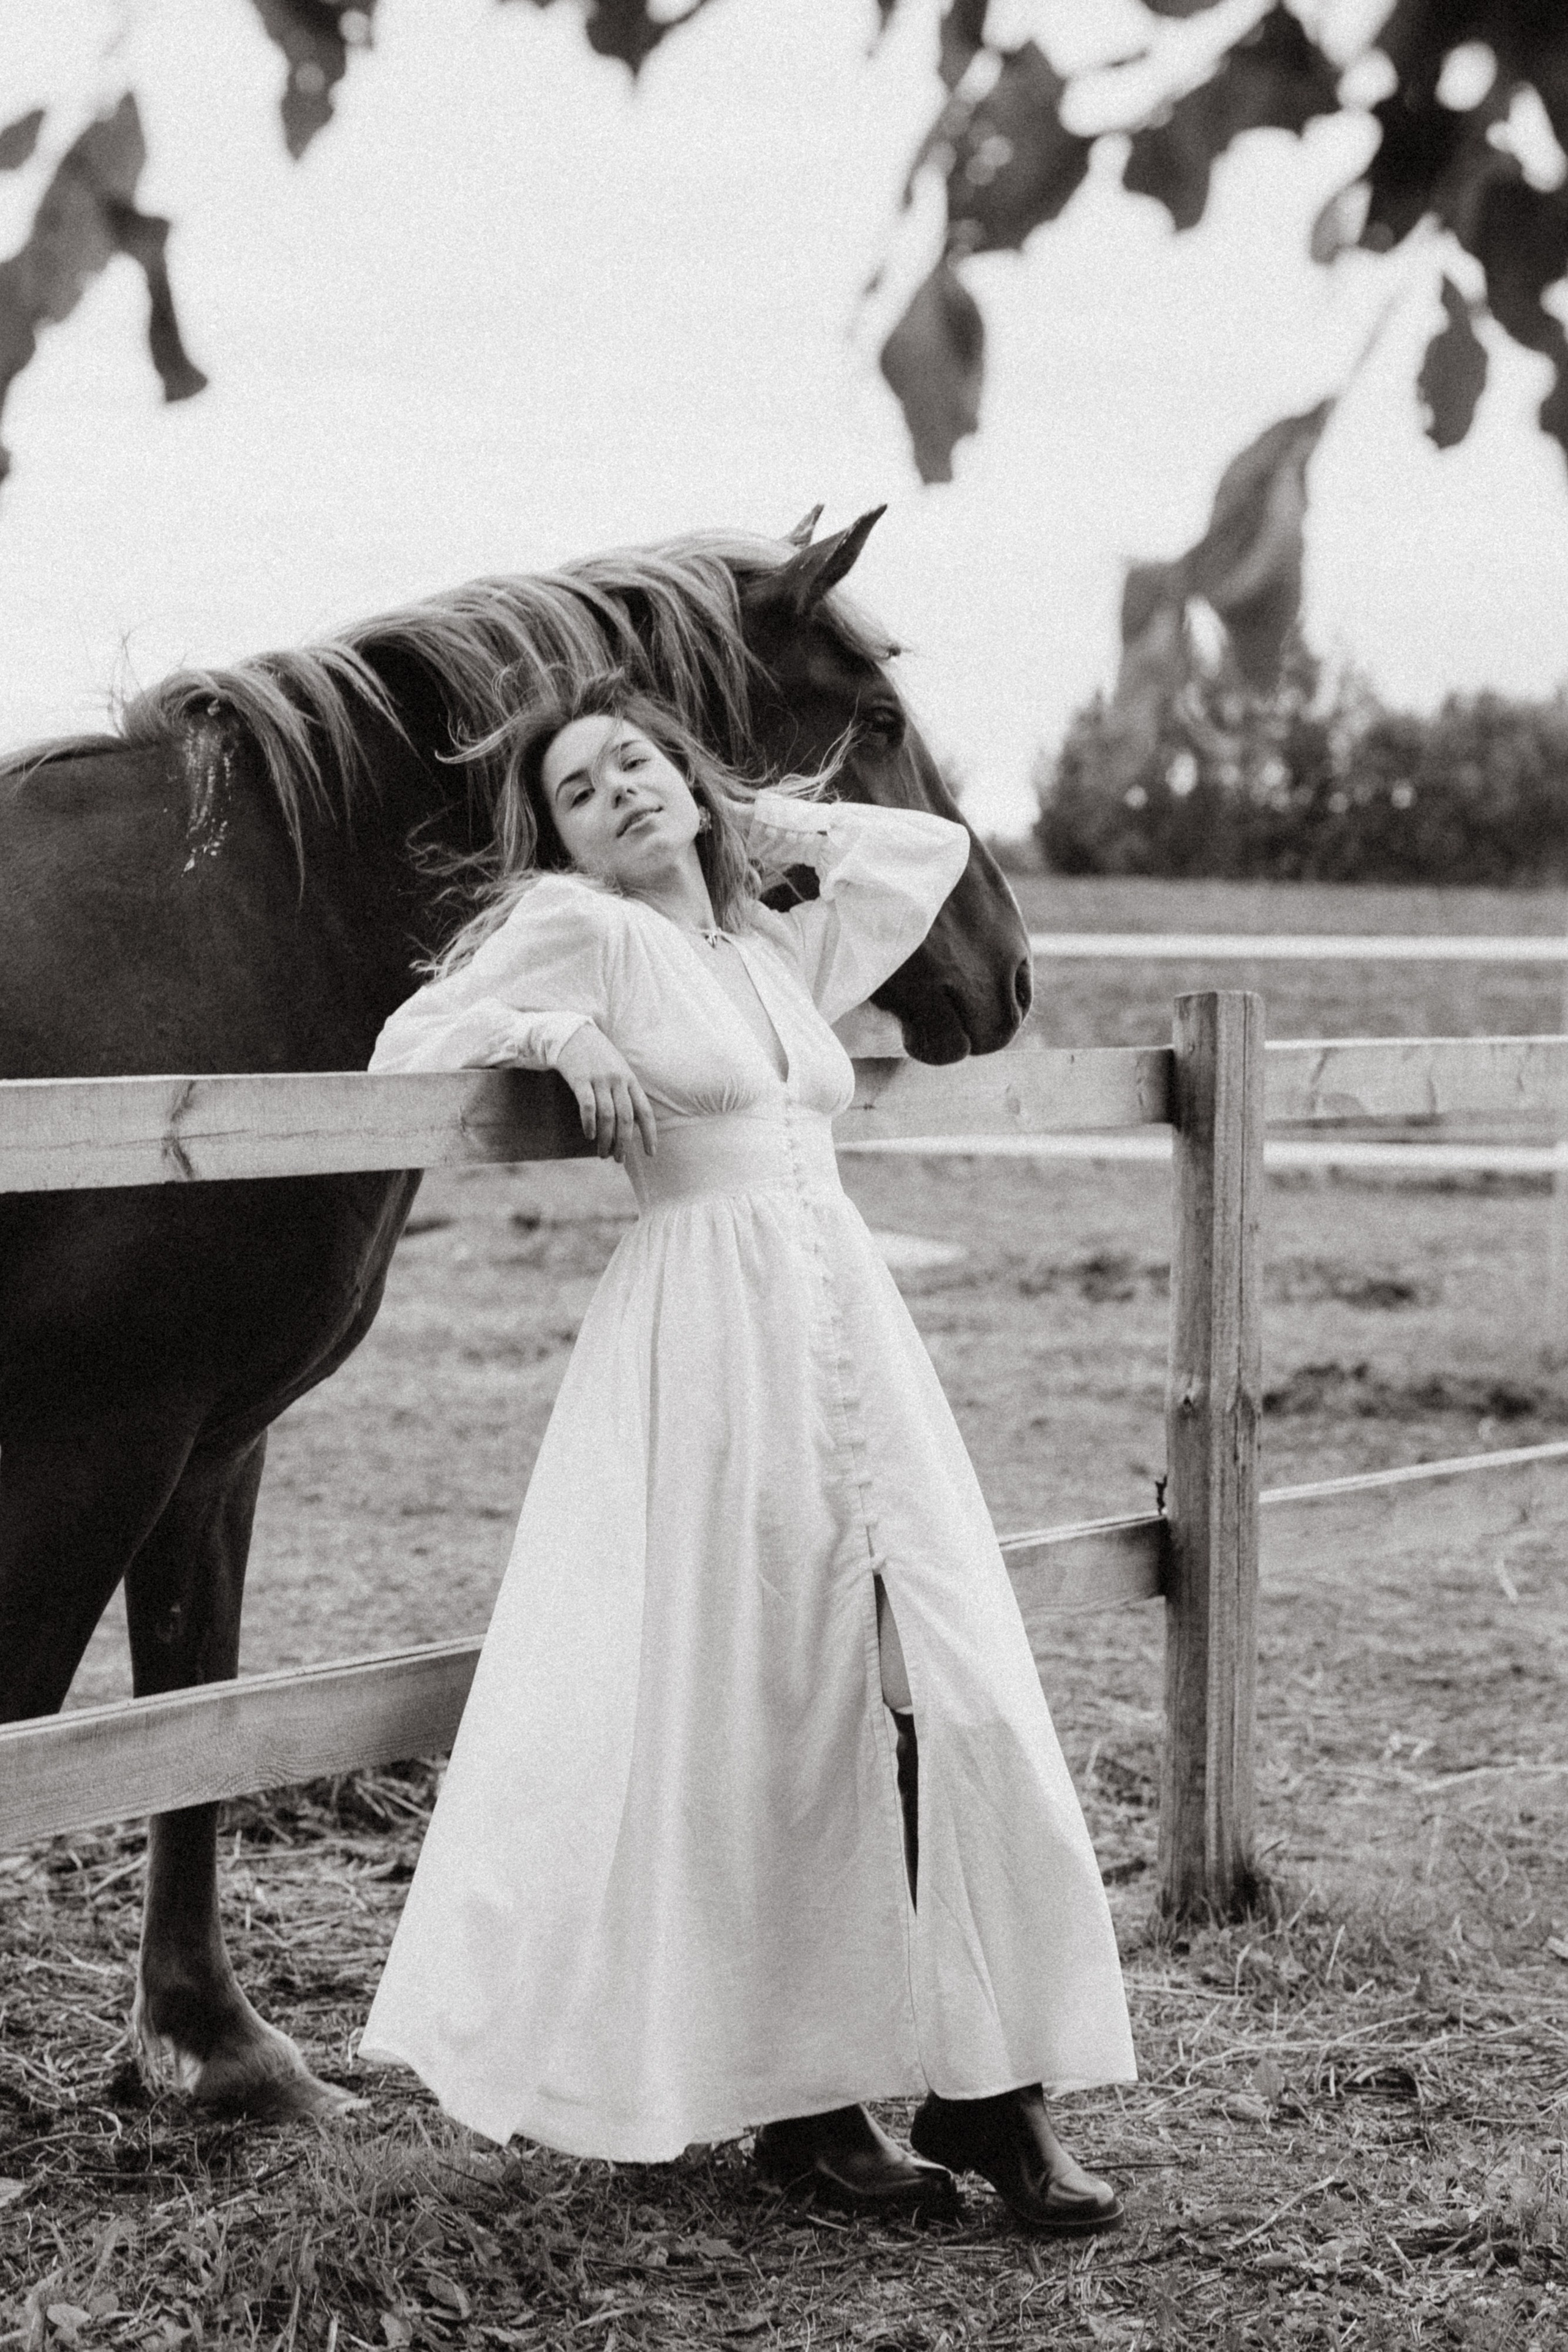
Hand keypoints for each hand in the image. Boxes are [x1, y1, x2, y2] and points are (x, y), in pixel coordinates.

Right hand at [555, 1024, 656, 1162]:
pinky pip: (587, 1106)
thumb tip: (632, 1125)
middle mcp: (618, 1080)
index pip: (645, 1111)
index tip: (650, 1153)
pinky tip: (589, 1135)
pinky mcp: (580, 1079)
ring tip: (603, 1154)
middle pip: (626, 1118)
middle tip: (619, 1159)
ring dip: (606, 1139)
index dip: (649, 1134)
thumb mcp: (618, 1071)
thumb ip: (626, 1094)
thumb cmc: (598, 1057)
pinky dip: (589, 1123)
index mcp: (630, 1080)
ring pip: (607, 1116)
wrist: (573, 1035)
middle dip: (624, 1143)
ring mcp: (599, 1079)